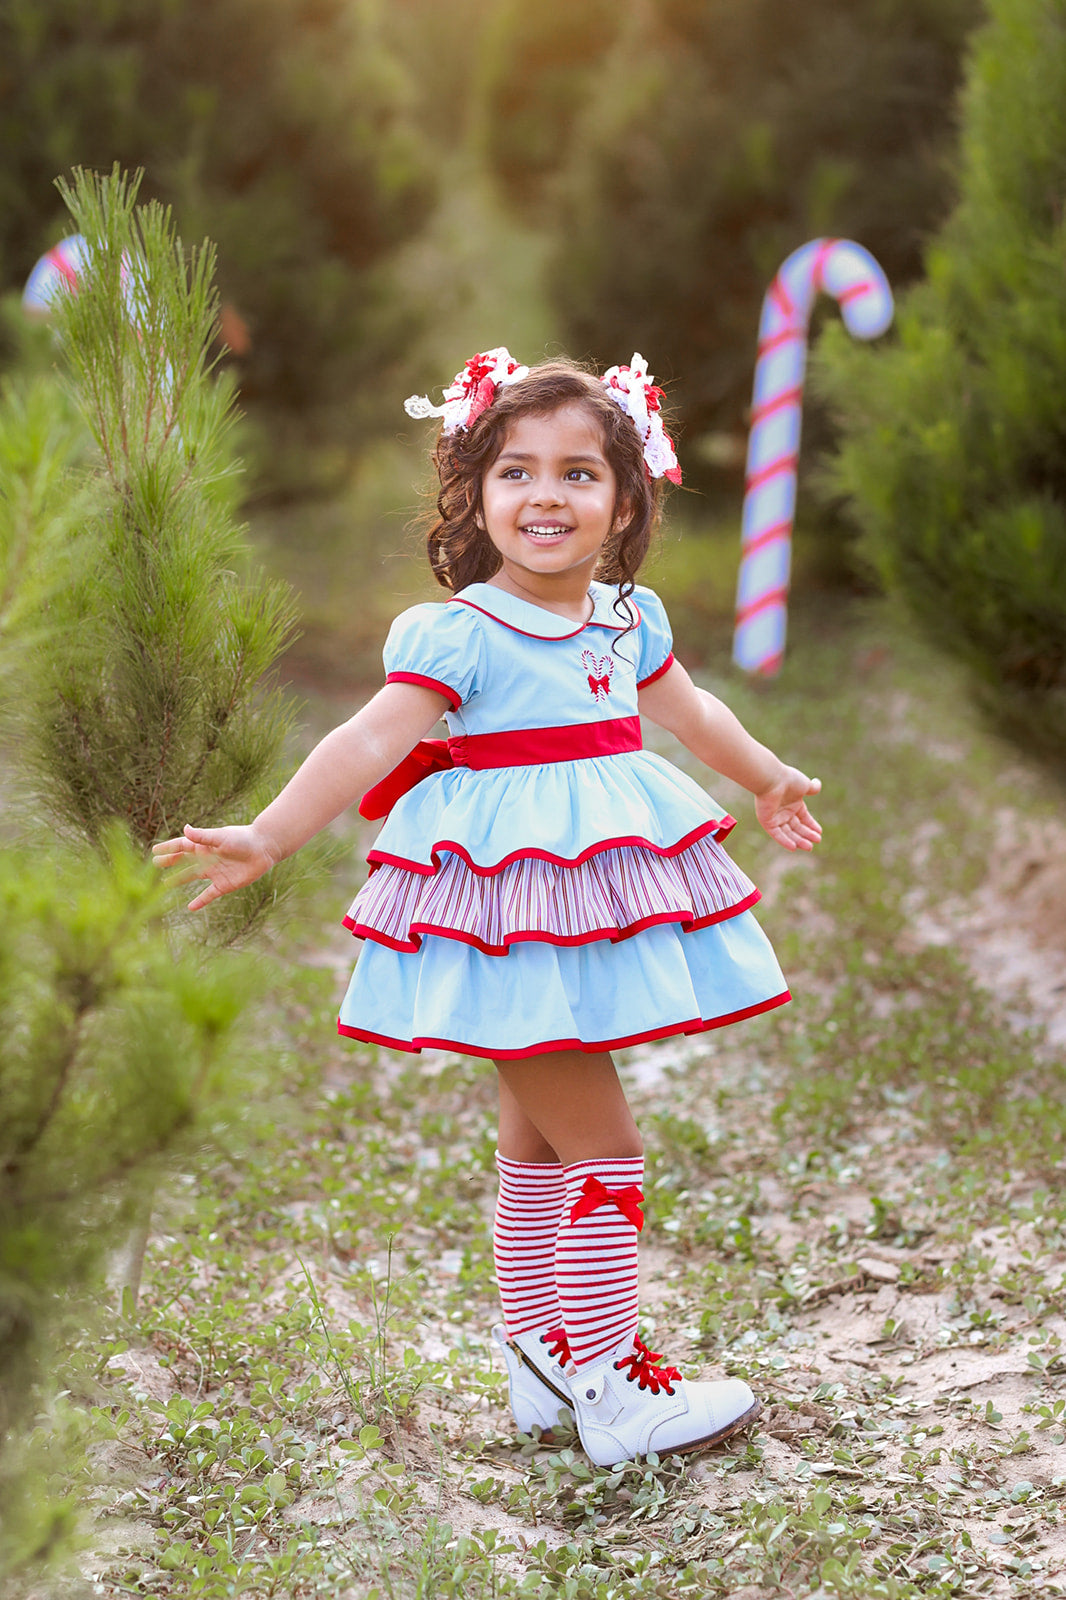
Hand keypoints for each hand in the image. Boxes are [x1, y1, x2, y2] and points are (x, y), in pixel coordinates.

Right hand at [152, 823, 277, 909]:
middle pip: (184, 861)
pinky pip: (209, 895)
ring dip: (179, 880)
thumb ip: (203, 836)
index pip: (182, 846)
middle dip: (170, 862)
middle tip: (155, 864)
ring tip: (165, 884)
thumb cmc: (243, 839)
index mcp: (205, 846)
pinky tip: (190, 907)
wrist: (264, 849)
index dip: (169, 848)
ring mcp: (215, 872)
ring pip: (193, 877)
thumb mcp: (221, 837)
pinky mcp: (224, 884)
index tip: (154, 850)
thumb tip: (185, 829)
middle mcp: (208, 858)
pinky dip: (200, 901)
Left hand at [754, 767, 821, 851]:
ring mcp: (775, 817)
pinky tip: (794, 847)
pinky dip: (784, 841)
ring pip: (788, 832)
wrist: (772, 779)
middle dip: (807, 835)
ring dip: (798, 840)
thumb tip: (818, 784)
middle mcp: (784, 811)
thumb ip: (812, 788)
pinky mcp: (767, 821)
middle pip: (797, 827)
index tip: (819, 833)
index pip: (804, 818)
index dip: (811, 825)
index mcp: (793, 803)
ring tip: (809, 847)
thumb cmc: (789, 780)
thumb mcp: (805, 785)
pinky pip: (776, 834)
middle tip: (817, 841)